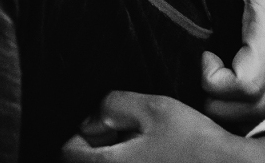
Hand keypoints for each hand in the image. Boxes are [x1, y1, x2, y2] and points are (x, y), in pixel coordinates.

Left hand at [61, 92, 264, 162]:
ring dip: (116, 160)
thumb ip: (113, 106)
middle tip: (118, 137)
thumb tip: (92, 121)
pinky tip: (155, 160)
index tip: (101, 127)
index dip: (81, 135)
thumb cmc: (196, 142)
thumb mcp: (155, 109)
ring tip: (140, 150)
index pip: (68, 152)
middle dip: (95, 152)